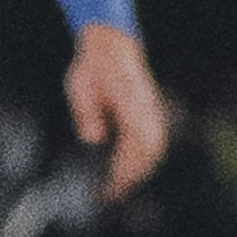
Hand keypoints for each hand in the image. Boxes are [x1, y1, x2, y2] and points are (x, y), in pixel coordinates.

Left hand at [68, 22, 174, 202]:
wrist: (111, 42)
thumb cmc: (94, 64)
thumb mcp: (80, 86)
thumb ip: (87, 113)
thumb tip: (93, 138)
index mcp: (129, 105)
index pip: (131, 147)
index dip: (121, 172)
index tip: (109, 189)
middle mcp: (145, 109)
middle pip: (148, 153)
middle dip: (132, 178)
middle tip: (114, 195)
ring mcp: (151, 109)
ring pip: (155, 148)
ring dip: (142, 169)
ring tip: (124, 185)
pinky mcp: (150, 109)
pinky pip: (156, 138)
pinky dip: (148, 156)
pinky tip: (136, 166)